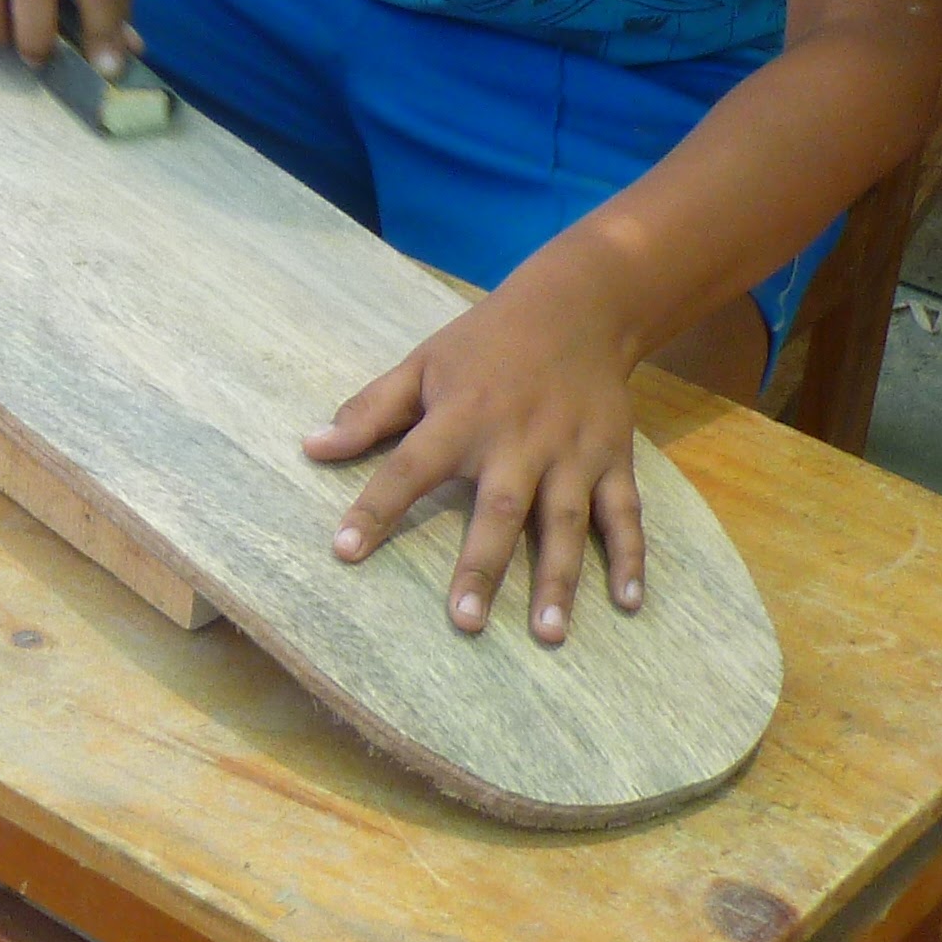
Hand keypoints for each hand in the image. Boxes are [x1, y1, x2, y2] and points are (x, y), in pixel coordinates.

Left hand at [305, 272, 651, 643]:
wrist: (576, 307)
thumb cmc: (484, 343)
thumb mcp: (421, 363)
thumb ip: (369, 410)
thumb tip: (311, 447)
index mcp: (462, 417)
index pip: (409, 467)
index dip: (376, 509)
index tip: (345, 551)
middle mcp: (519, 441)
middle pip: (500, 510)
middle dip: (482, 567)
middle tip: (466, 624)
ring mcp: (572, 453)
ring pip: (567, 522)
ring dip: (558, 578)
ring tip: (548, 634)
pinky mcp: (614, 458)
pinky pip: (625, 514)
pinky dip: (631, 557)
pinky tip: (628, 602)